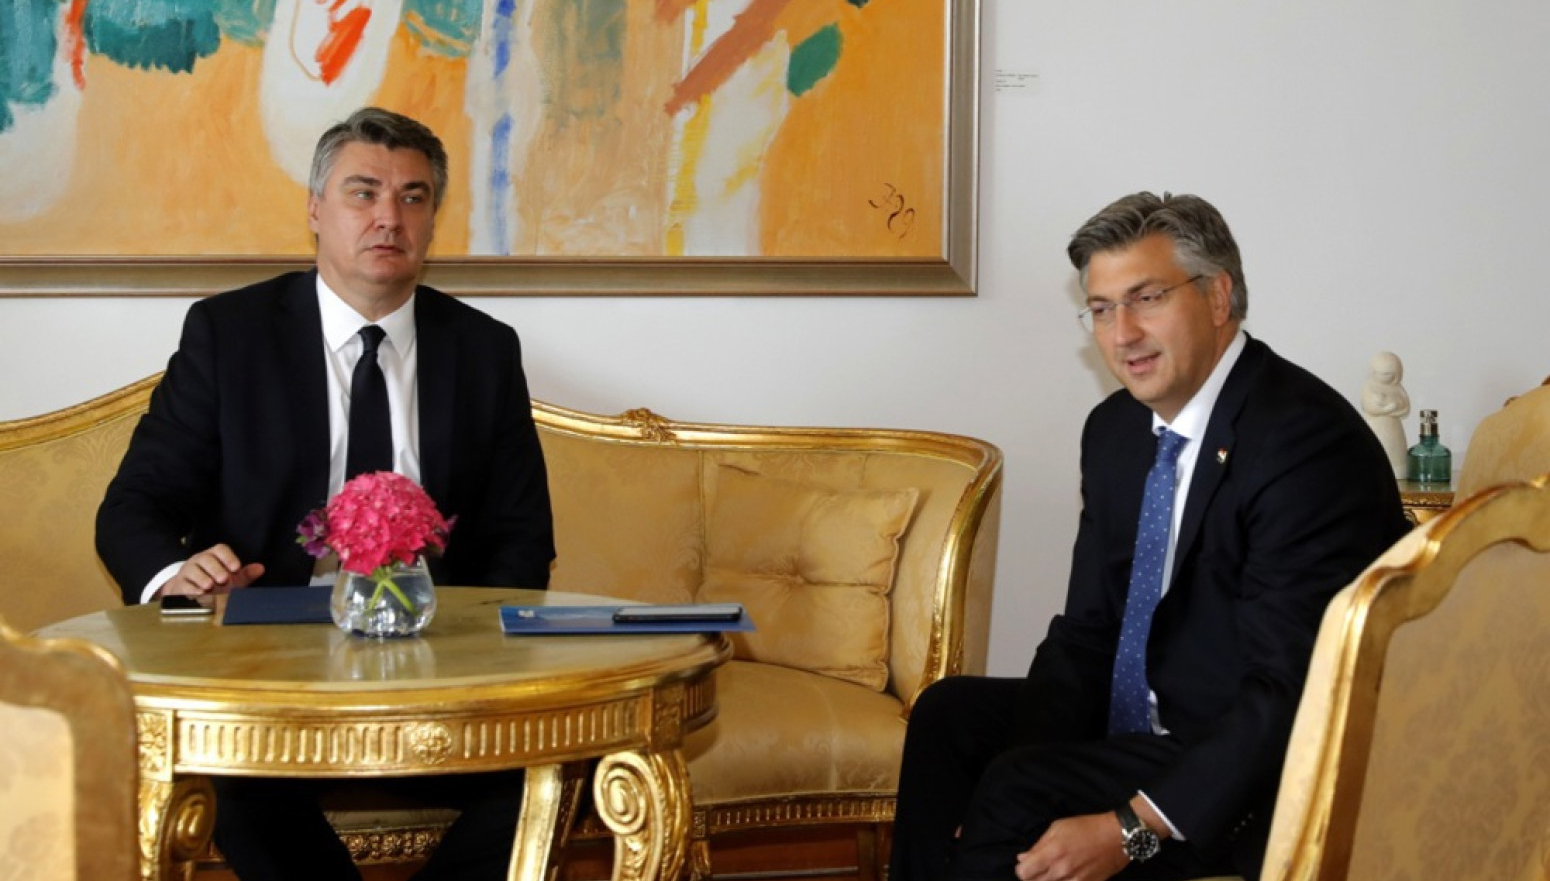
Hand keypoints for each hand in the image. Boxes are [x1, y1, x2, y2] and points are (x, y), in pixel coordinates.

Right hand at [158, 544, 264, 596]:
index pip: (220, 550)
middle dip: (215, 569)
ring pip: (193, 570)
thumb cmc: (216, 583)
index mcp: (214, 555)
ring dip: (202, 578)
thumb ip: (246, 574)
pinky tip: (198, 593)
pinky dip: (190, 589)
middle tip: (224, 579)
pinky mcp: (180, 583)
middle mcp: (200, 560)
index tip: (236, 568)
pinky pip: (183, 584)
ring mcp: (188, 570)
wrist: (192, 591)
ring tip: (209, 586)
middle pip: (206, 559)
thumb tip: (261, 568)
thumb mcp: (233, 578)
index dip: (228, 558)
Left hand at [1014, 813, 1128, 880]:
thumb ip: (1038, 845)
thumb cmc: (1087, 828)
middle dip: (1033, 876)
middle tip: (1040, 868)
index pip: (1023, 873)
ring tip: (1055, 871)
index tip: (1027, 864)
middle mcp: (1062, 870)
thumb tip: (1023, 858)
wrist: (1117, 837)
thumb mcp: (1058, 828)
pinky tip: (1067, 876)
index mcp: (1052, 853)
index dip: (1022, 869)